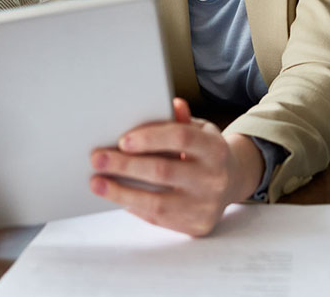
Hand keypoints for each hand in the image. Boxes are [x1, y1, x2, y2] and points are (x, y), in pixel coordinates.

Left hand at [88, 98, 263, 235]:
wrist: (233, 181)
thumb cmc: (206, 151)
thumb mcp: (200, 129)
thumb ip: (181, 120)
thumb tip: (168, 103)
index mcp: (215, 148)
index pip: (181, 138)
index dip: (150, 138)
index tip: (122, 140)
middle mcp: (214, 178)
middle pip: (163, 171)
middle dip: (125, 165)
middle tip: (97, 159)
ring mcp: (206, 205)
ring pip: (157, 201)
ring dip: (121, 192)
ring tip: (96, 183)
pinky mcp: (196, 226)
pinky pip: (159, 218)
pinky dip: (134, 206)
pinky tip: (117, 196)